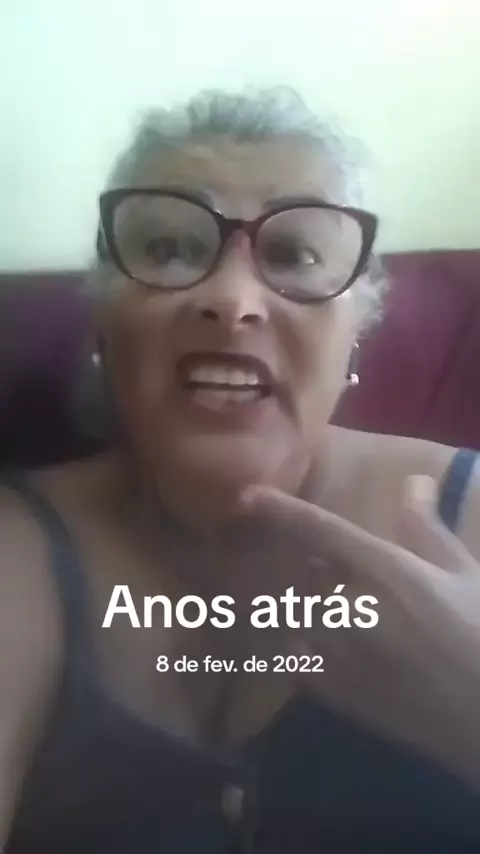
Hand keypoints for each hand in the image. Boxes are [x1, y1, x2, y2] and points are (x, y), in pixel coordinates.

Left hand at [240, 476, 479, 788]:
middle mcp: (351, 608)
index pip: (319, 532)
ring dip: (269, 597)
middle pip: (291, 572)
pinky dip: (273, 640)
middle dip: (275, 559)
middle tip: (251, 547)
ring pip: (283, 614)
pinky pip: (287, 658)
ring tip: (242, 588)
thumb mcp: (466, 573)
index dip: (279, 510)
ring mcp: (337, 652)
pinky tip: (264, 635)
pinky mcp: (333, 690)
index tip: (245, 496)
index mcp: (385, 572)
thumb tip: (410, 482)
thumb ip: (428, 529)